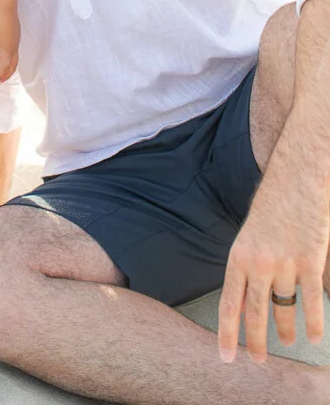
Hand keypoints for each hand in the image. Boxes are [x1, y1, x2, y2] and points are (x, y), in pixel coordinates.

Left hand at [0, 8, 18, 82]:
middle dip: (6, 72)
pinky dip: (4, 52)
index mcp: (8, 52)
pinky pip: (11, 47)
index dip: (0, 75)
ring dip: (4, 61)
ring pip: (12, 55)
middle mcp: (14, 47)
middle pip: (13, 64)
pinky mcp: (14, 32)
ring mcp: (15, 39)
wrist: (5, 6)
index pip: (5, 68)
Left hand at [218, 155, 329, 363]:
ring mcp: (286, 263)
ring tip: (285, 342)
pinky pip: (311, 300)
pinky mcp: (310, 261)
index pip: (229, 304)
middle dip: (256, 342)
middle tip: (257, 361)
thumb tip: (243, 304)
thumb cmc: (271, 206)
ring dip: (285, 330)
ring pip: (284, 308)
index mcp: (238, 256)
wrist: (295, 179)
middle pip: (256, 313)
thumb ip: (246, 269)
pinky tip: (314, 336)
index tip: (226, 357)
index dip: (227, 334)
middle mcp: (259, 263)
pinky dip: (314, 322)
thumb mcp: (248, 237)